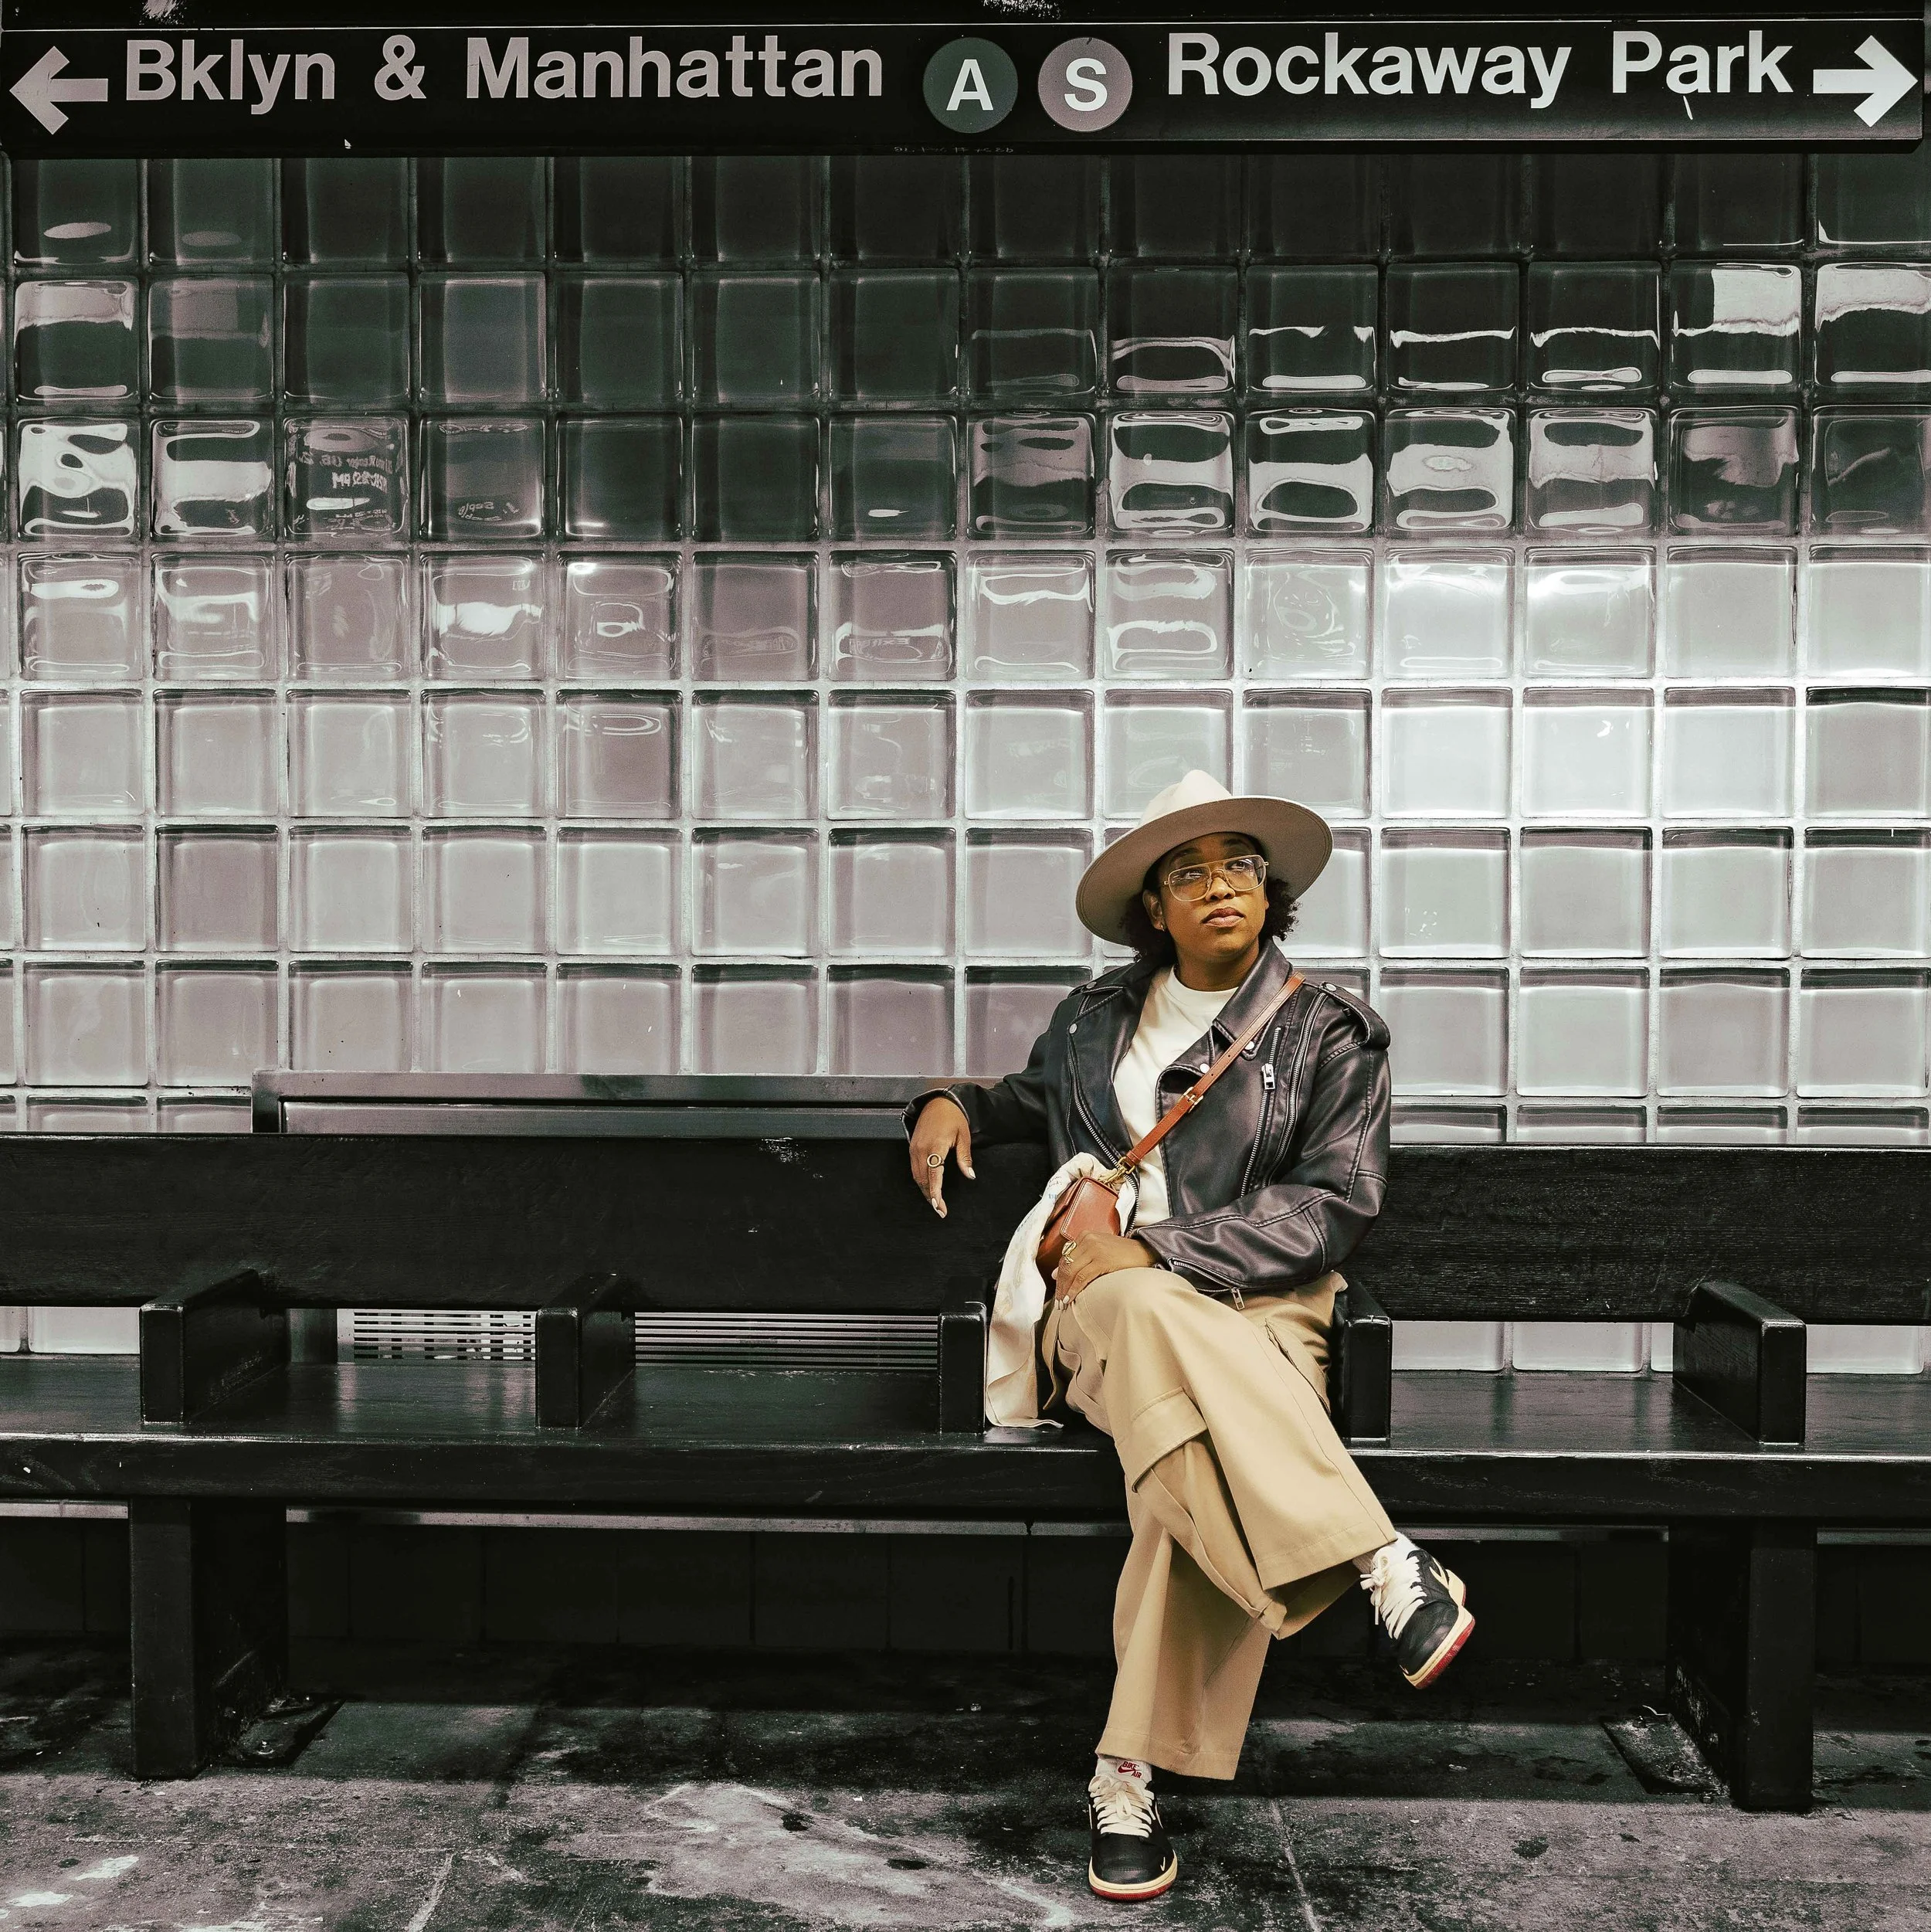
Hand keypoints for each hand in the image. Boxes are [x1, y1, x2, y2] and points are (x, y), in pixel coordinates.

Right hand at [909, 1093, 972, 1216]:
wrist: (938, 1102)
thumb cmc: (953, 1117)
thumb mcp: (964, 1137)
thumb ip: (965, 1158)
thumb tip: (970, 1175)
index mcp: (935, 1146)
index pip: (934, 1176)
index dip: (936, 1194)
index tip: (939, 1207)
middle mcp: (922, 1149)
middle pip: (923, 1180)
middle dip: (931, 1197)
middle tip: (940, 1210)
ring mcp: (915, 1148)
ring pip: (917, 1176)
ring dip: (925, 1190)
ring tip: (935, 1202)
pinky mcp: (912, 1147)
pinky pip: (914, 1169)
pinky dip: (920, 1180)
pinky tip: (928, 1187)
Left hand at [1054, 1231, 1156, 1300]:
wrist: (1145, 1252)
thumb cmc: (1123, 1254)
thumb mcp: (1099, 1250)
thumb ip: (1079, 1259)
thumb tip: (1055, 1274)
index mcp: (1085, 1235)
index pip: (1065, 1257)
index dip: (1059, 1276)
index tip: (1057, 1289)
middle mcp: (1088, 1239)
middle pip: (1065, 1264)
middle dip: (1060, 1284)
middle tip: (1057, 1300)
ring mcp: (1095, 1248)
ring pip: (1071, 1271)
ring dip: (1065, 1289)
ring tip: (1063, 1302)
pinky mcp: (1102, 1260)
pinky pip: (1082, 1277)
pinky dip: (1074, 1289)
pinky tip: (1071, 1298)